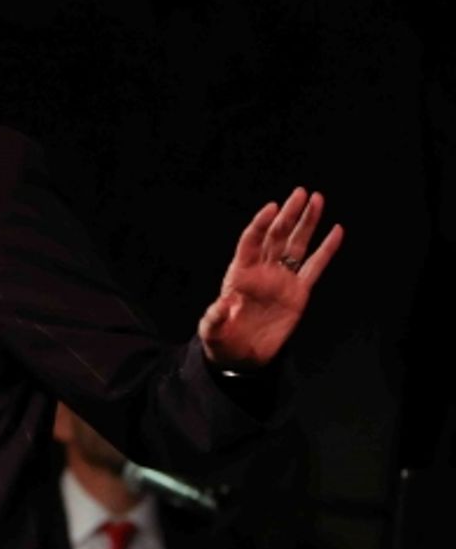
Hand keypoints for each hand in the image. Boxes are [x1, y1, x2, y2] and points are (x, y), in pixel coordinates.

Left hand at [199, 187, 343, 370]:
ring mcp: (281, 279)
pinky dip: (326, 250)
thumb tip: (222, 306)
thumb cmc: (222, 339)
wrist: (240, 355)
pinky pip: (315, 267)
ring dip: (307, 223)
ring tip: (317, 199)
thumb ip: (215, 318)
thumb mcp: (212, 330)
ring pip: (297, 245)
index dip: (261, 224)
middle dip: (289, 214)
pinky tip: (336, 231)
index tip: (272, 208)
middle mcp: (262, 271)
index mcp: (239, 274)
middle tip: (301, 193)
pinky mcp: (298, 293)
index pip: (251, 241)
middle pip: (277, 236)